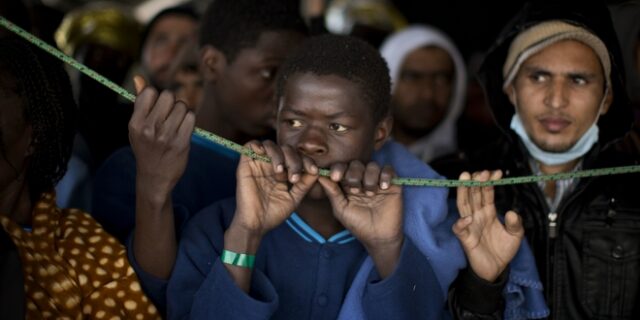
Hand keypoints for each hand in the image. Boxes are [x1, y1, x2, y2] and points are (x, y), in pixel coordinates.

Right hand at [129, 76, 194, 197]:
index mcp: (135, 123)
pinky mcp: (181, 142)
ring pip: (182, 105)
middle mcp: (149, 128)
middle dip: (171, 103)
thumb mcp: (137, 127)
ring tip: (176, 124)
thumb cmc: (146, 148)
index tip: (157, 108)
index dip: (157, 96)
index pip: (150, 92)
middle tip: (169, 116)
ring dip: (182, 111)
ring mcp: (166, 136)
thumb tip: (139, 78)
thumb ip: (140, 103)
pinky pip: (191, 117)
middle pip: (168, 96)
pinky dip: (189, 120)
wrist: (155, 177)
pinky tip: (184, 129)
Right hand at [231, 140, 318, 237]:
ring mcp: (259, 164)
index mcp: (284, 172)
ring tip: (280, 171)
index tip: (314, 171)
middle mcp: (272, 165)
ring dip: (279, 155)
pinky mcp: (245, 164)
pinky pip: (251, 145)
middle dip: (294, 160)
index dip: (307, 161)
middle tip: (294, 177)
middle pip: (286, 149)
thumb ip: (305, 184)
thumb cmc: (274, 213)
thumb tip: (317, 170)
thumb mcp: (294, 198)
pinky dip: (258, 146)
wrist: (256, 224)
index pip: (297, 157)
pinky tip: (265, 157)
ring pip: (270, 145)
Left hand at [318, 161, 402, 276]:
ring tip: (370, 194)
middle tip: (355, 190)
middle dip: (354, 174)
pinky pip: (389, 170)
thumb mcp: (341, 209)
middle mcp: (362, 180)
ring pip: (372, 166)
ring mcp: (377, 181)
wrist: (378, 236)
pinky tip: (384, 188)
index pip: (342, 168)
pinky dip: (385, 176)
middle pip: (356, 164)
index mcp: (347, 184)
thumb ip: (332, 192)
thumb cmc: (358, 224)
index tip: (335, 177)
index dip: (338, 169)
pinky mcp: (392, 183)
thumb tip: (319, 176)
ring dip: (369, 178)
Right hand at [454, 170, 523, 281]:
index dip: (490, 182)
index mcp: (488, 212)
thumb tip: (511, 212)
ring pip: (464, 205)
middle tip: (481, 172)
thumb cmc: (503, 250)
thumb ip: (515, 223)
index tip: (497, 173)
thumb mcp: (516, 235)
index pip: (486, 193)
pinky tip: (468, 217)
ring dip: (464, 192)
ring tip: (466, 179)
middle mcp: (477, 215)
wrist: (496, 269)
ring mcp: (470, 226)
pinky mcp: (466, 239)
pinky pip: (460, 229)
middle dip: (476, 182)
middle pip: (473, 195)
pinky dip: (461, 223)